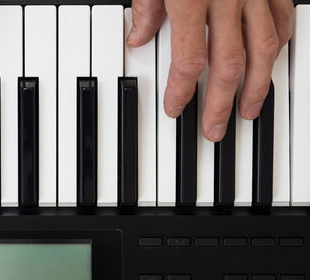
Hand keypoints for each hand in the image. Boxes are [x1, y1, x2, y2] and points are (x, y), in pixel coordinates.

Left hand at [127, 0, 293, 141]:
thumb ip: (146, 7)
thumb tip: (137, 38)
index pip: (188, 60)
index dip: (181, 90)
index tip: (174, 108)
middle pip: (227, 64)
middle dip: (221, 103)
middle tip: (214, 128)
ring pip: (262, 48)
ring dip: (257, 85)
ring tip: (249, 110)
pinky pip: (281, 20)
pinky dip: (277, 45)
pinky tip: (268, 65)